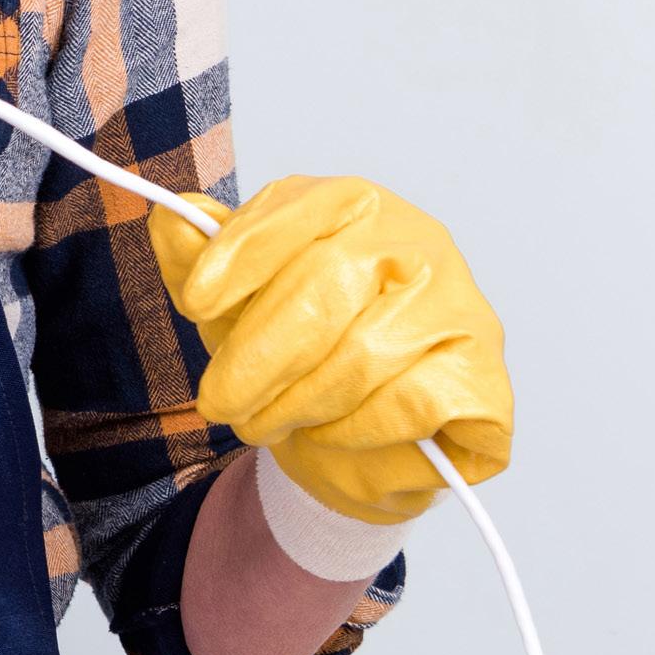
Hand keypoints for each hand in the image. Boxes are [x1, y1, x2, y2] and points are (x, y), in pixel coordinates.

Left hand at [150, 175, 512, 529]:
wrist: (353, 447)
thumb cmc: (297, 359)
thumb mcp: (233, 308)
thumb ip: (199, 261)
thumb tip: (170, 215)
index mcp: (360, 207)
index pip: (302, 207)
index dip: (243, 252)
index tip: (196, 299)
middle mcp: (421, 244)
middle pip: (329, 283)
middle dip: (259, 353)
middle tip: (218, 401)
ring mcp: (462, 309)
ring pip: (366, 352)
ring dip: (298, 401)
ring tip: (263, 425)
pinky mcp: (484, 378)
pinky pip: (412, 403)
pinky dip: (355, 430)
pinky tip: (332, 437)